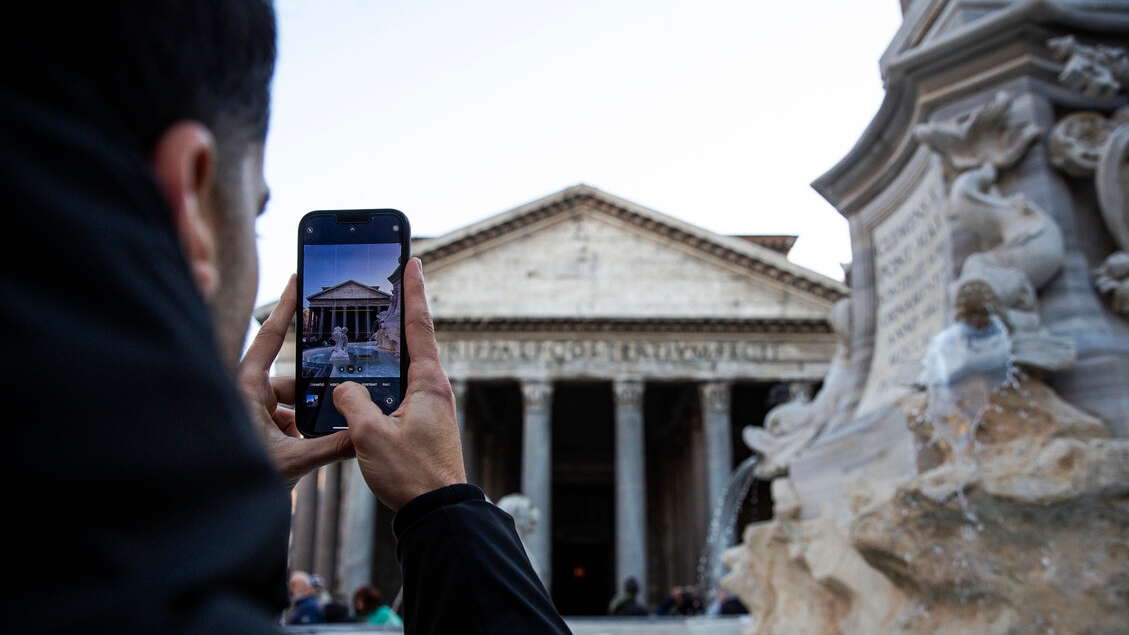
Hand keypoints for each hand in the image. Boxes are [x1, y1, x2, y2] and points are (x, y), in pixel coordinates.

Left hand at [238, 274, 355, 488]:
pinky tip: (319, 447)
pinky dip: (305, 432)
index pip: (270, 340)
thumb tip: (363, 435)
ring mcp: (254, 415)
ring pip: (293, 405)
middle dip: (316, 394)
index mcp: (247, 390)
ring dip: (311, 420)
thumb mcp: (293, 462)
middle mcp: (249, 397)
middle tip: (339, 399)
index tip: (297, 281)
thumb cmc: (240, 481)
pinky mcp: (260, 432)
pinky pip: (290, 422)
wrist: (217, 513)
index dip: (286, 309)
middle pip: (292, 381)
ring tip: (328, 435)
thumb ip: (331, 446)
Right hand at [334, 257, 465, 510]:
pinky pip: (398, 391)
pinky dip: (382, 380)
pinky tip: (362, 382)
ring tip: (365, 328)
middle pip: (411, 342)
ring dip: (385, 350)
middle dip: (397, 314)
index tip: (413, 261)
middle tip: (384, 285)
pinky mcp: (421, 423)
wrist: (438, 512)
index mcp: (427, 383)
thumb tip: (341, 388)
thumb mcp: (370, 436)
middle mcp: (433, 389)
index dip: (413, 292)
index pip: (418, 326)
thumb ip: (351, 403)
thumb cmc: (412, 475)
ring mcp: (429, 406)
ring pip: (401, 369)